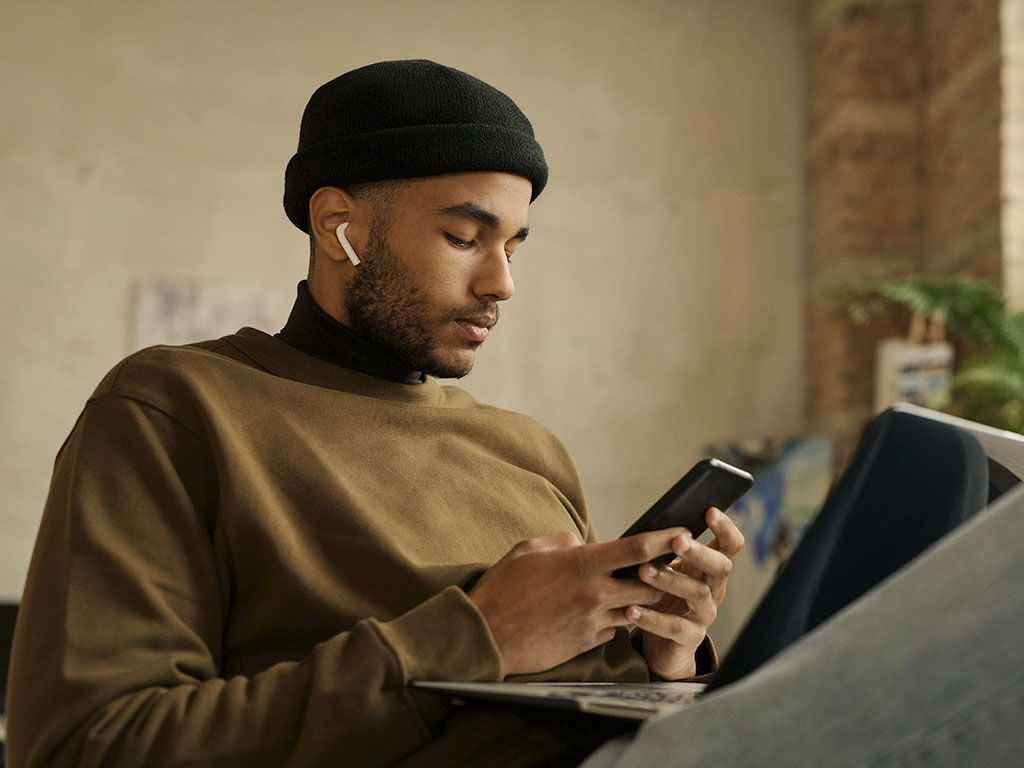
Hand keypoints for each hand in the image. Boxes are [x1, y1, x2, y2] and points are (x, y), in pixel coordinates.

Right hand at [468, 528, 687, 675]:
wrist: (487, 637)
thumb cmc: (503, 589)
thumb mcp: (529, 550)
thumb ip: (562, 542)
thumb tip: (582, 543)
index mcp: (581, 564)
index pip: (637, 549)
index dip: (665, 539)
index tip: (683, 531)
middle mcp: (593, 593)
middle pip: (649, 585)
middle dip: (660, 577)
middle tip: (663, 568)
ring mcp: (592, 621)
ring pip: (636, 610)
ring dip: (638, 601)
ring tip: (633, 591)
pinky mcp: (587, 643)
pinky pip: (613, 630)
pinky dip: (614, 621)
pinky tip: (599, 614)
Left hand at [629, 507, 744, 679]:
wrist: (663, 646)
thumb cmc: (662, 598)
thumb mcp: (667, 570)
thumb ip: (664, 549)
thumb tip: (648, 524)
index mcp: (709, 569)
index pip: (730, 545)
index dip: (725, 527)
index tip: (710, 510)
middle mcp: (713, 590)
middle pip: (720, 567)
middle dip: (699, 552)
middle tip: (677, 541)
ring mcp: (703, 615)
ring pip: (695, 594)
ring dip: (669, 580)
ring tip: (643, 571)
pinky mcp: (689, 638)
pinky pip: (673, 626)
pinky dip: (651, 618)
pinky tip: (631, 609)